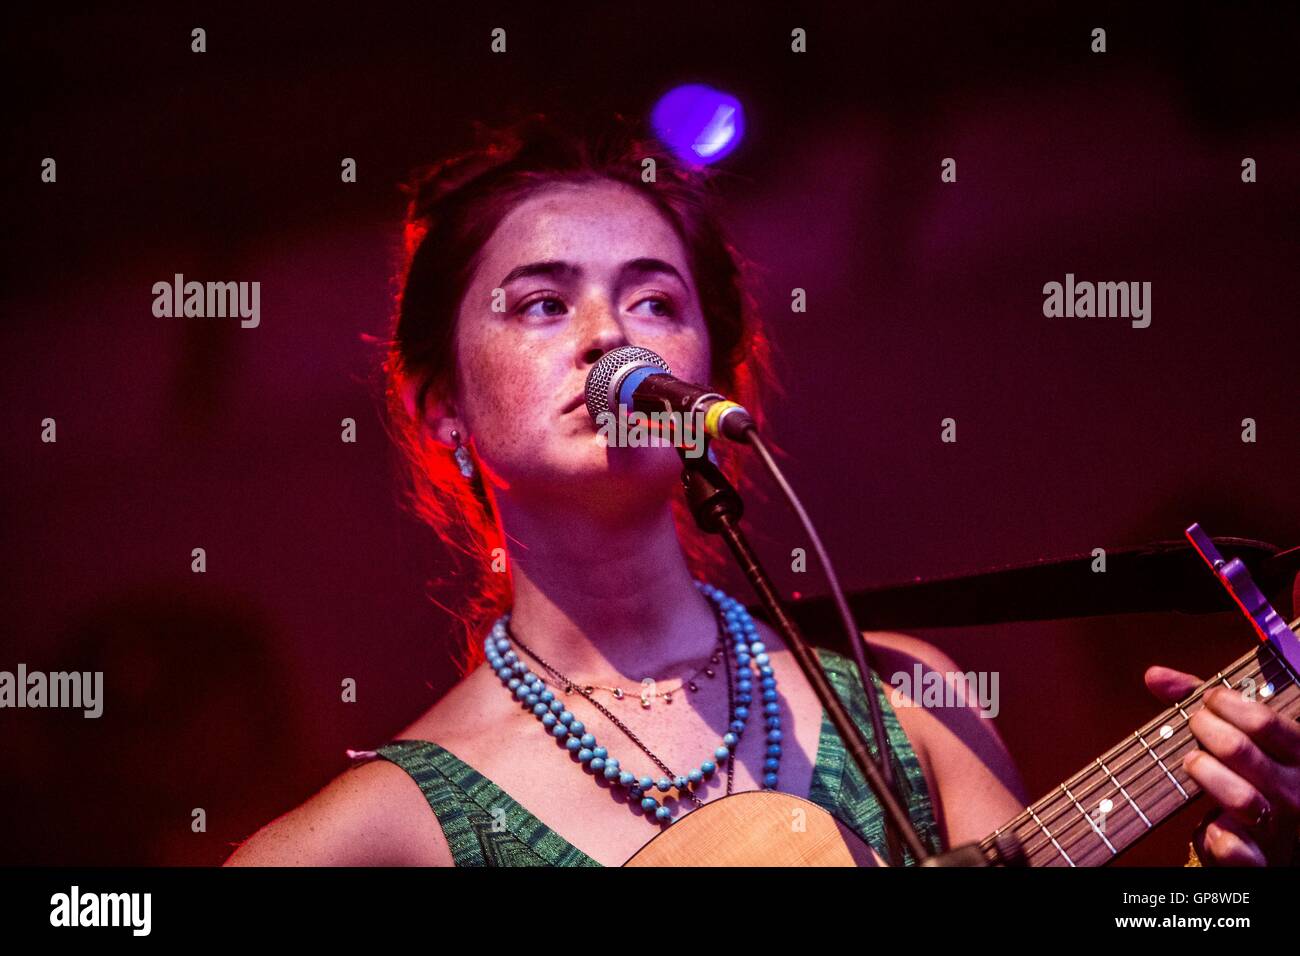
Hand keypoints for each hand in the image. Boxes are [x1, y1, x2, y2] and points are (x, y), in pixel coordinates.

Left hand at [1145, 664, 1299, 865]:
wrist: (1265, 845)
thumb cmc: (1246, 776)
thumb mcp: (1237, 734)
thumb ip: (1200, 702)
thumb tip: (1155, 676)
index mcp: (1299, 758)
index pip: (1265, 722)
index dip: (1226, 703)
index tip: (1207, 701)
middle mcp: (1294, 792)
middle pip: (1240, 750)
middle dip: (1204, 730)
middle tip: (1195, 726)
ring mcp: (1278, 827)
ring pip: (1241, 797)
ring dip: (1204, 773)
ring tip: (1193, 762)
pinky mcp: (1258, 860)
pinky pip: (1237, 850)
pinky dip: (1218, 838)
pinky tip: (1209, 828)